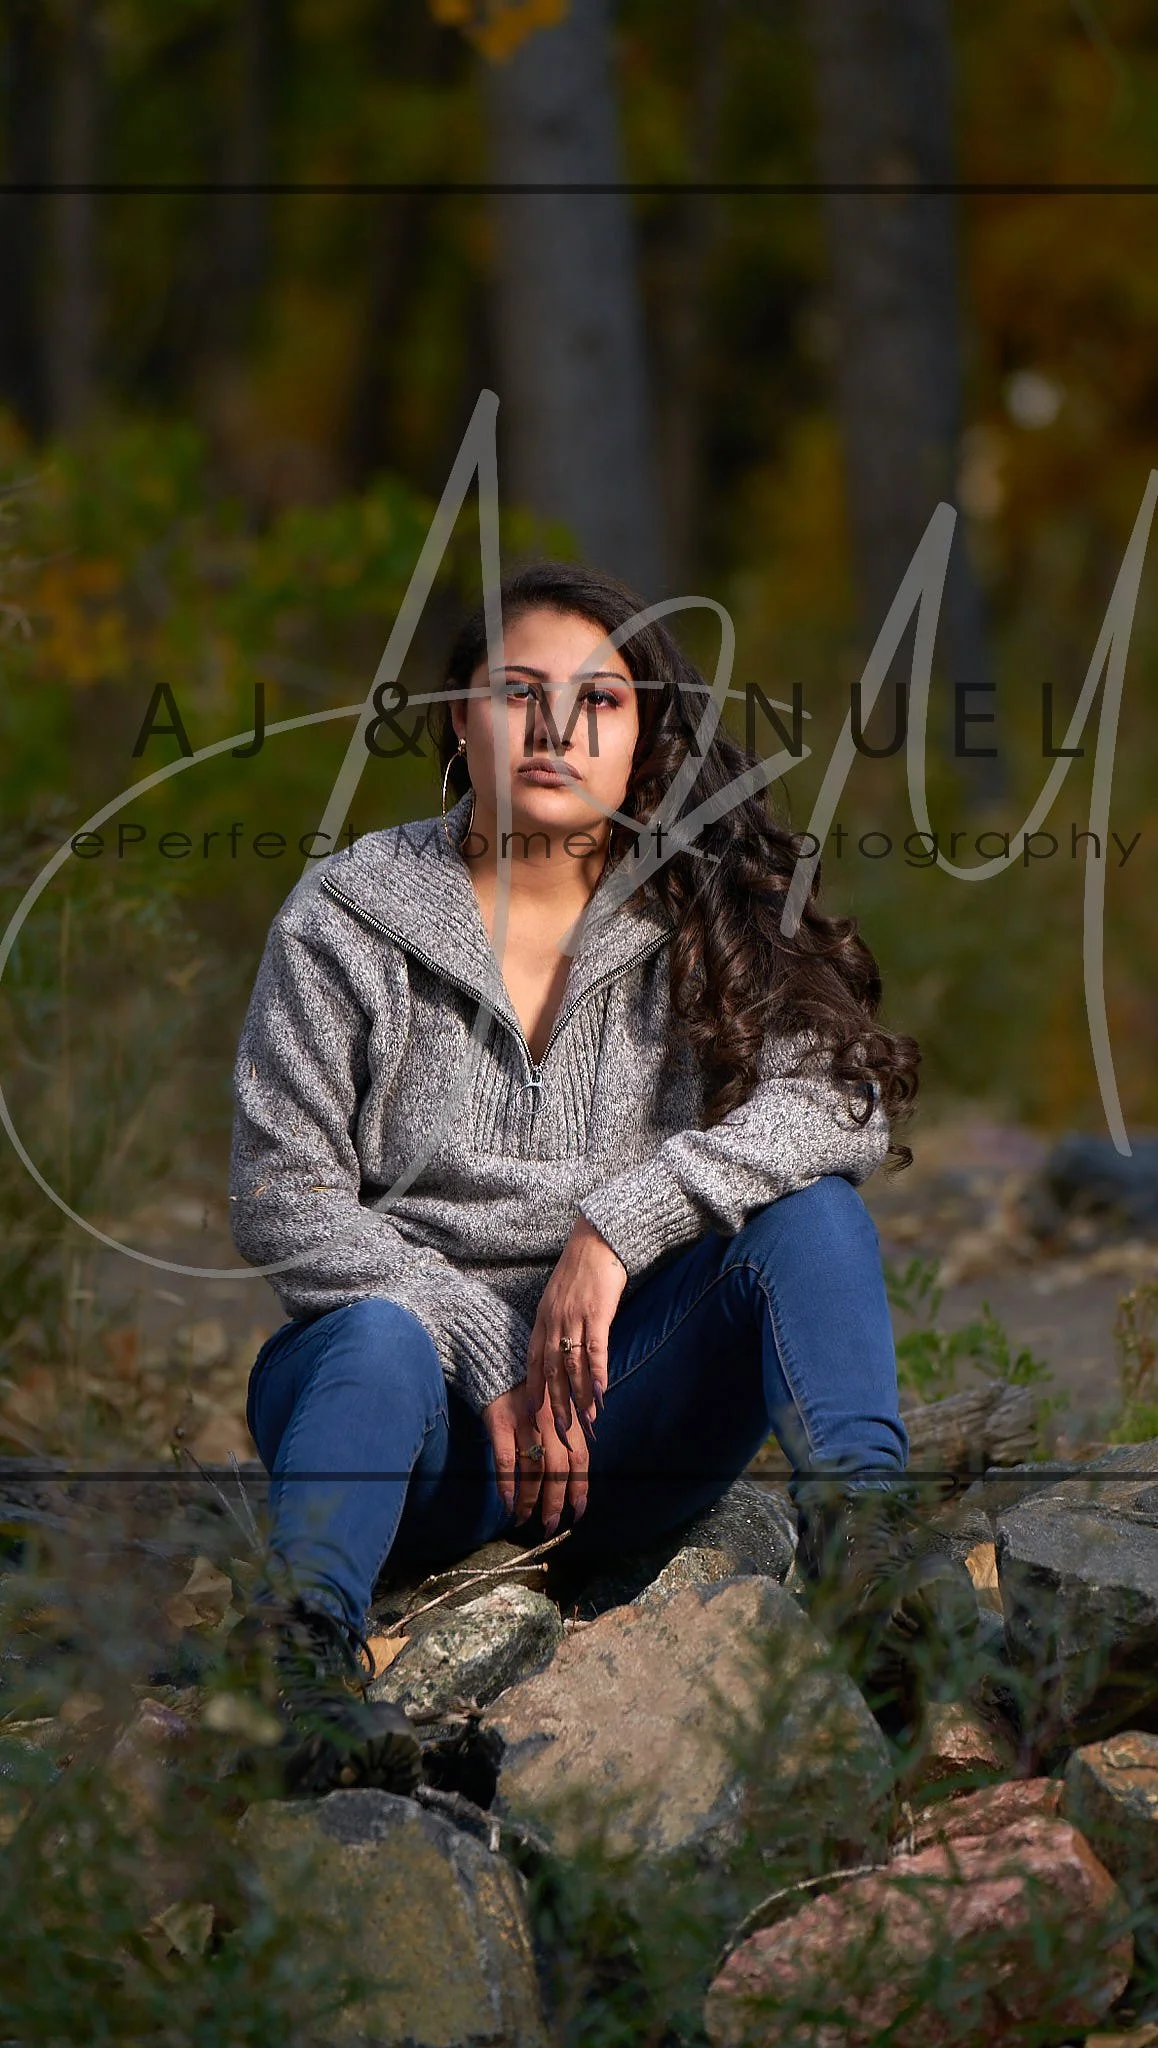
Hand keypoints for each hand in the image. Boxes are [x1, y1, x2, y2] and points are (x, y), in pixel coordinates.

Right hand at [482, 1383, 589, 1535]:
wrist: (499, 1356)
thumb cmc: (531, 1386)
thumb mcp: (557, 1401)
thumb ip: (568, 1427)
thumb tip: (579, 1461)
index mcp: (567, 1417)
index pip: (580, 1458)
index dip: (580, 1487)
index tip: (577, 1511)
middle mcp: (550, 1421)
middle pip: (558, 1468)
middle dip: (556, 1501)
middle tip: (550, 1524)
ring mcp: (525, 1421)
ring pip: (533, 1467)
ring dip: (530, 1498)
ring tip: (525, 1518)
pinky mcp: (499, 1421)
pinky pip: (505, 1457)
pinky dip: (507, 1483)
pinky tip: (507, 1502)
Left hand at [526, 1214, 626, 1440]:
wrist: (596, 1238)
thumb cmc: (581, 1269)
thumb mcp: (559, 1297)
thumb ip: (558, 1323)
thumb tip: (562, 1350)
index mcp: (542, 1319)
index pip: (534, 1362)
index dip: (535, 1390)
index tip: (534, 1416)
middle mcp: (553, 1321)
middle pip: (551, 1371)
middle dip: (555, 1406)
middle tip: (559, 1433)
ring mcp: (573, 1317)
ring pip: (572, 1366)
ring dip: (578, 1398)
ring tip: (585, 1424)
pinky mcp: (596, 1312)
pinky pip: (594, 1349)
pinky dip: (596, 1373)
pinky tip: (600, 1394)